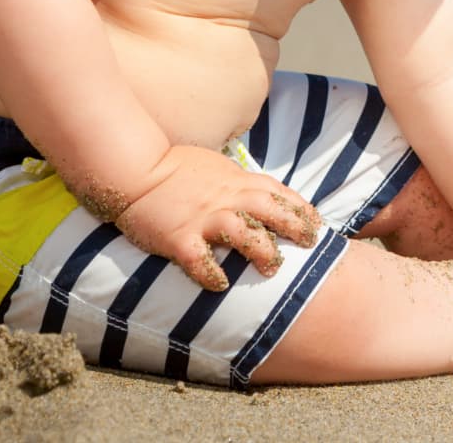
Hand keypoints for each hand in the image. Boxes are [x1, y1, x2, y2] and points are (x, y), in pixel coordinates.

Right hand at [104, 144, 323, 291]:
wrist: (135, 169)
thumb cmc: (177, 168)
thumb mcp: (218, 167)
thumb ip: (241, 182)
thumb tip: (263, 193)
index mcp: (236, 181)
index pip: (278, 193)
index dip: (300, 208)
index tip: (317, 224)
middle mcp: (225, 198)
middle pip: (269, 209)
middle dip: (295, 226)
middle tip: (310, 243)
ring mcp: (202, 218)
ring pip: (243, 232)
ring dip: (262, 250)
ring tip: (273, 268)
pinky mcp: (179, 237)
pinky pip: (200, 259)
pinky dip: (212, 273)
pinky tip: (221, 284)